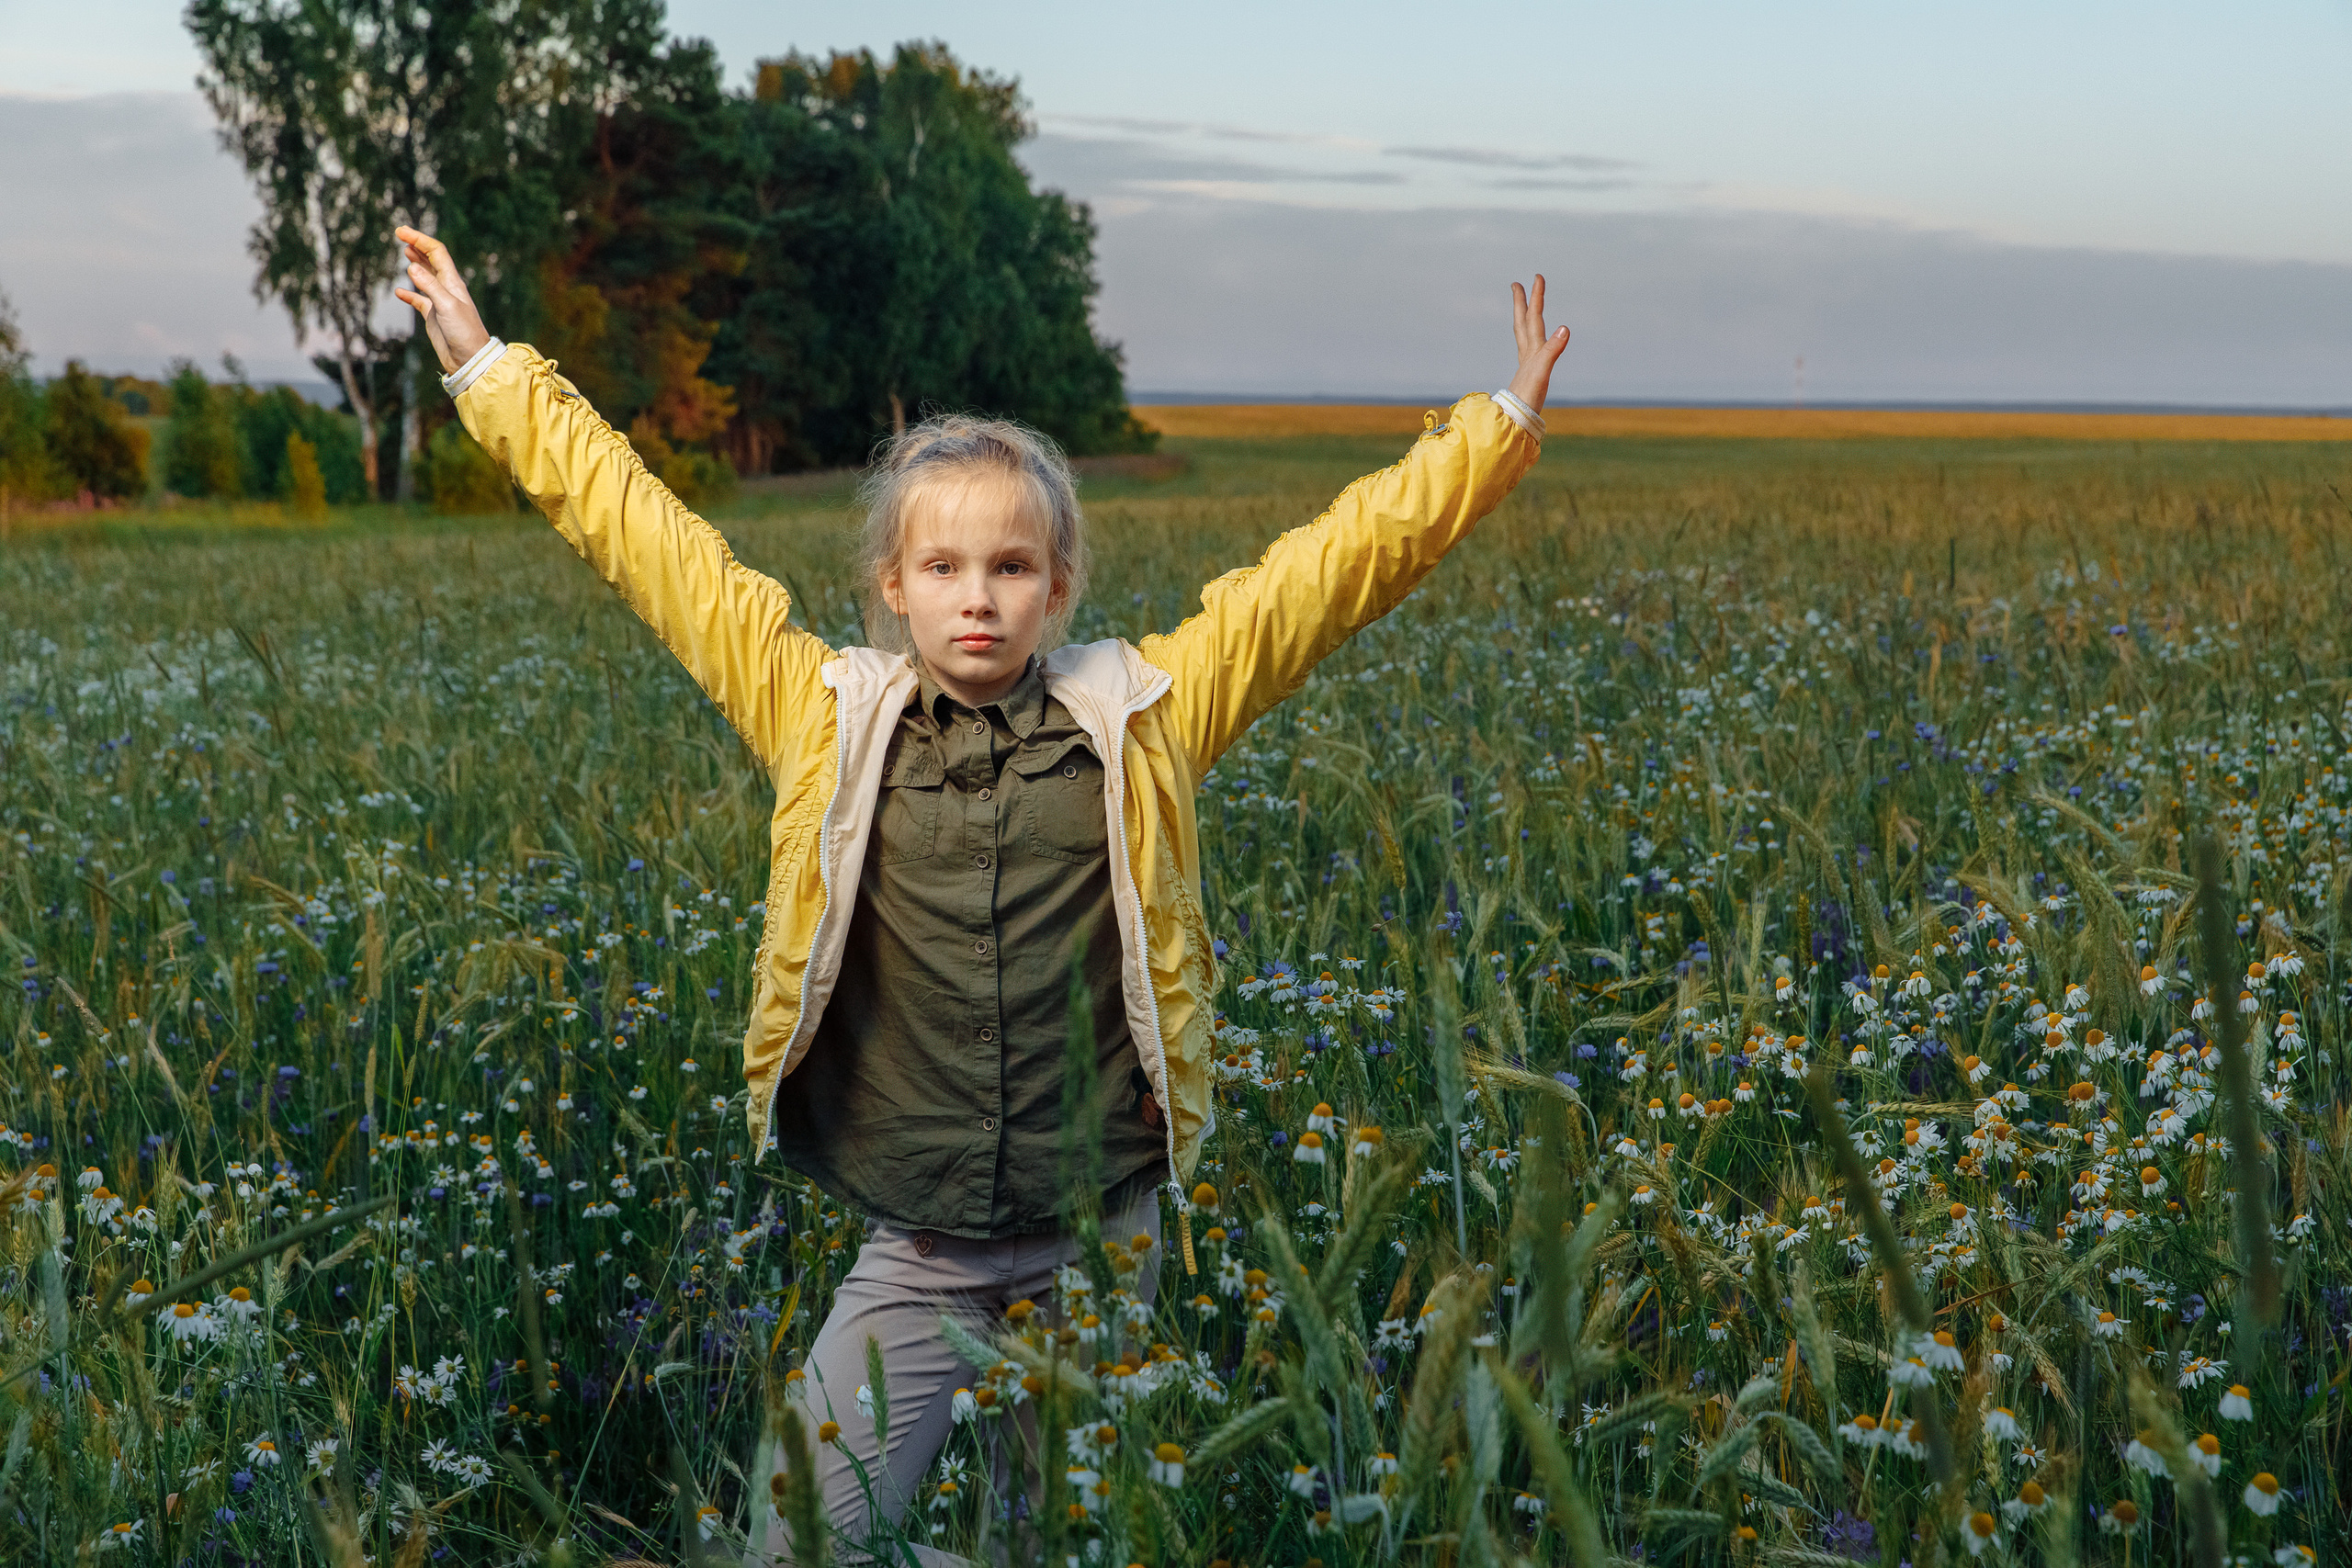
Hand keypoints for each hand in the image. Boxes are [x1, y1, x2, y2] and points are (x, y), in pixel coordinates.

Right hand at [392, 225, 490, 374]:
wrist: (469, 359)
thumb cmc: (464, 333)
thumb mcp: (447, 306)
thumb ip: (430, 286)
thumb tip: (412, 267)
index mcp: (453, 282)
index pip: (436, 252)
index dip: (419, 239)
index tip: (401, 231)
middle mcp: (447, 288)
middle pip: (431, 260)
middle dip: (417, 245)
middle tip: (400, 234)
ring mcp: (440, 302)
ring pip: (426, 277)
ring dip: (416, 263)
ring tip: (406, 252)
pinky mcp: (434, 316)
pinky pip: (419, 300)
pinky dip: (409, 294)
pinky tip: (399, 292)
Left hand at [1505, 274, 1569, 413]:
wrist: (1516, 420)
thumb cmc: (1528, 397)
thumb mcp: (1543, 371)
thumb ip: (1553, 349)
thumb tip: (1564, 328)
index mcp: (1532, 349)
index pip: (1534, 317)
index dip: (1536, 297)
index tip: (1536, 277)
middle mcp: (1527, 354)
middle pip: (1523, 322)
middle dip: (1522, 303)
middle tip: (1517, 284)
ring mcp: (1527, 364)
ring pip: (1524, 335)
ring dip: (1524, 319)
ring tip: (1524, 310)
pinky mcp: (1529, 375)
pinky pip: (1530, 350)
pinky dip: (1532, 340)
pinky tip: (1533, 345)